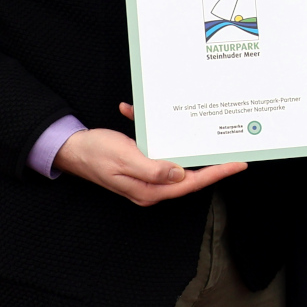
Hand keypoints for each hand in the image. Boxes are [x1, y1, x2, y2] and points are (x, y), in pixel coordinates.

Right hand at [55, 105, 246, 205]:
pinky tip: (141, 116)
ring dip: (184, 144)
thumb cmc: (94, 153)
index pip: (191, 183)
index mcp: (149, 190)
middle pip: (189, 175)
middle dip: (210, 162)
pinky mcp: (141, 164)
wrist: (70, 149)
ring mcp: (146, 176)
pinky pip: (157, 150)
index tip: (237, 164)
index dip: (216, 173)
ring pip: (176, 161)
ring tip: (208, 136)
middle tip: (233, 149)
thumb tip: (180, 175)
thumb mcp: (124, 159)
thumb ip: (153, 169)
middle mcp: (151, 186)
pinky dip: (154, 133)